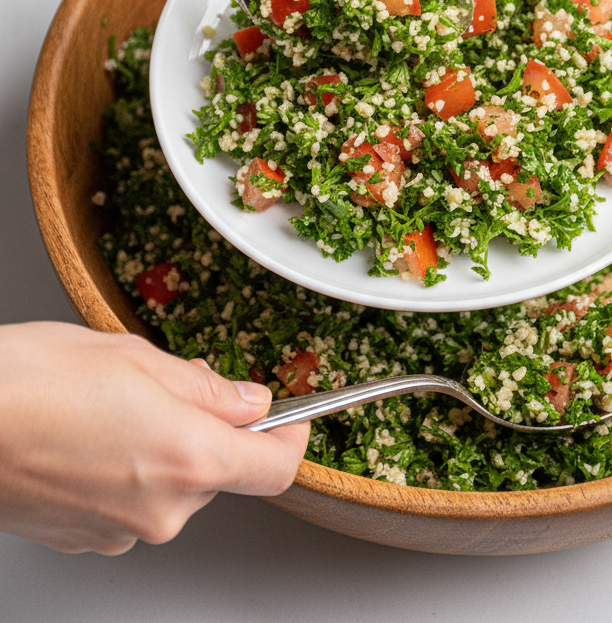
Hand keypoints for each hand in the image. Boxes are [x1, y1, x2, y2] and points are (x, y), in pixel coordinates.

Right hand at [0, 322, 308, 553]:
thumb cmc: (32, 381)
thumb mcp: (136, 357)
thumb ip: (205, 386)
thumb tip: (247, 400)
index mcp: (190, 458)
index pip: (276, 467)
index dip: (293, 437)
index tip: (293, 417)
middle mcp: (163, 509)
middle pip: (218, 471)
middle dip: (208, 428)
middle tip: (171, 384)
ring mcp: (121, 533)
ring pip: (171, 486)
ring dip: (161, 448)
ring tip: (111, 405)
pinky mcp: (86, 541)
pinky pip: (130, 504)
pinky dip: (125, 471)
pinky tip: (87, 435)